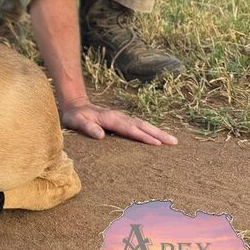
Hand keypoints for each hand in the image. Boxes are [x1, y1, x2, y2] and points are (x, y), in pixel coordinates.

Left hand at [61, 99, 177, 144]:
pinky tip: (159, 137)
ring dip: (158, 132)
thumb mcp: (76, 122)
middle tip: (174, 142)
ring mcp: (122, 118)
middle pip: (142, 125)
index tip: (156, 144)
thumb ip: (87, 127)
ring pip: (143, 124)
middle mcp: (120, 117)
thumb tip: (100, 135)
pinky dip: (151, 130)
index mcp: (110, 119)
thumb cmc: (74, 116)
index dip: (143, 136)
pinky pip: (140, 125)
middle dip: (158, 134)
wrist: (75, 105)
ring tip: (173, 140)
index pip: (129, 129)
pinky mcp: (123, 120)